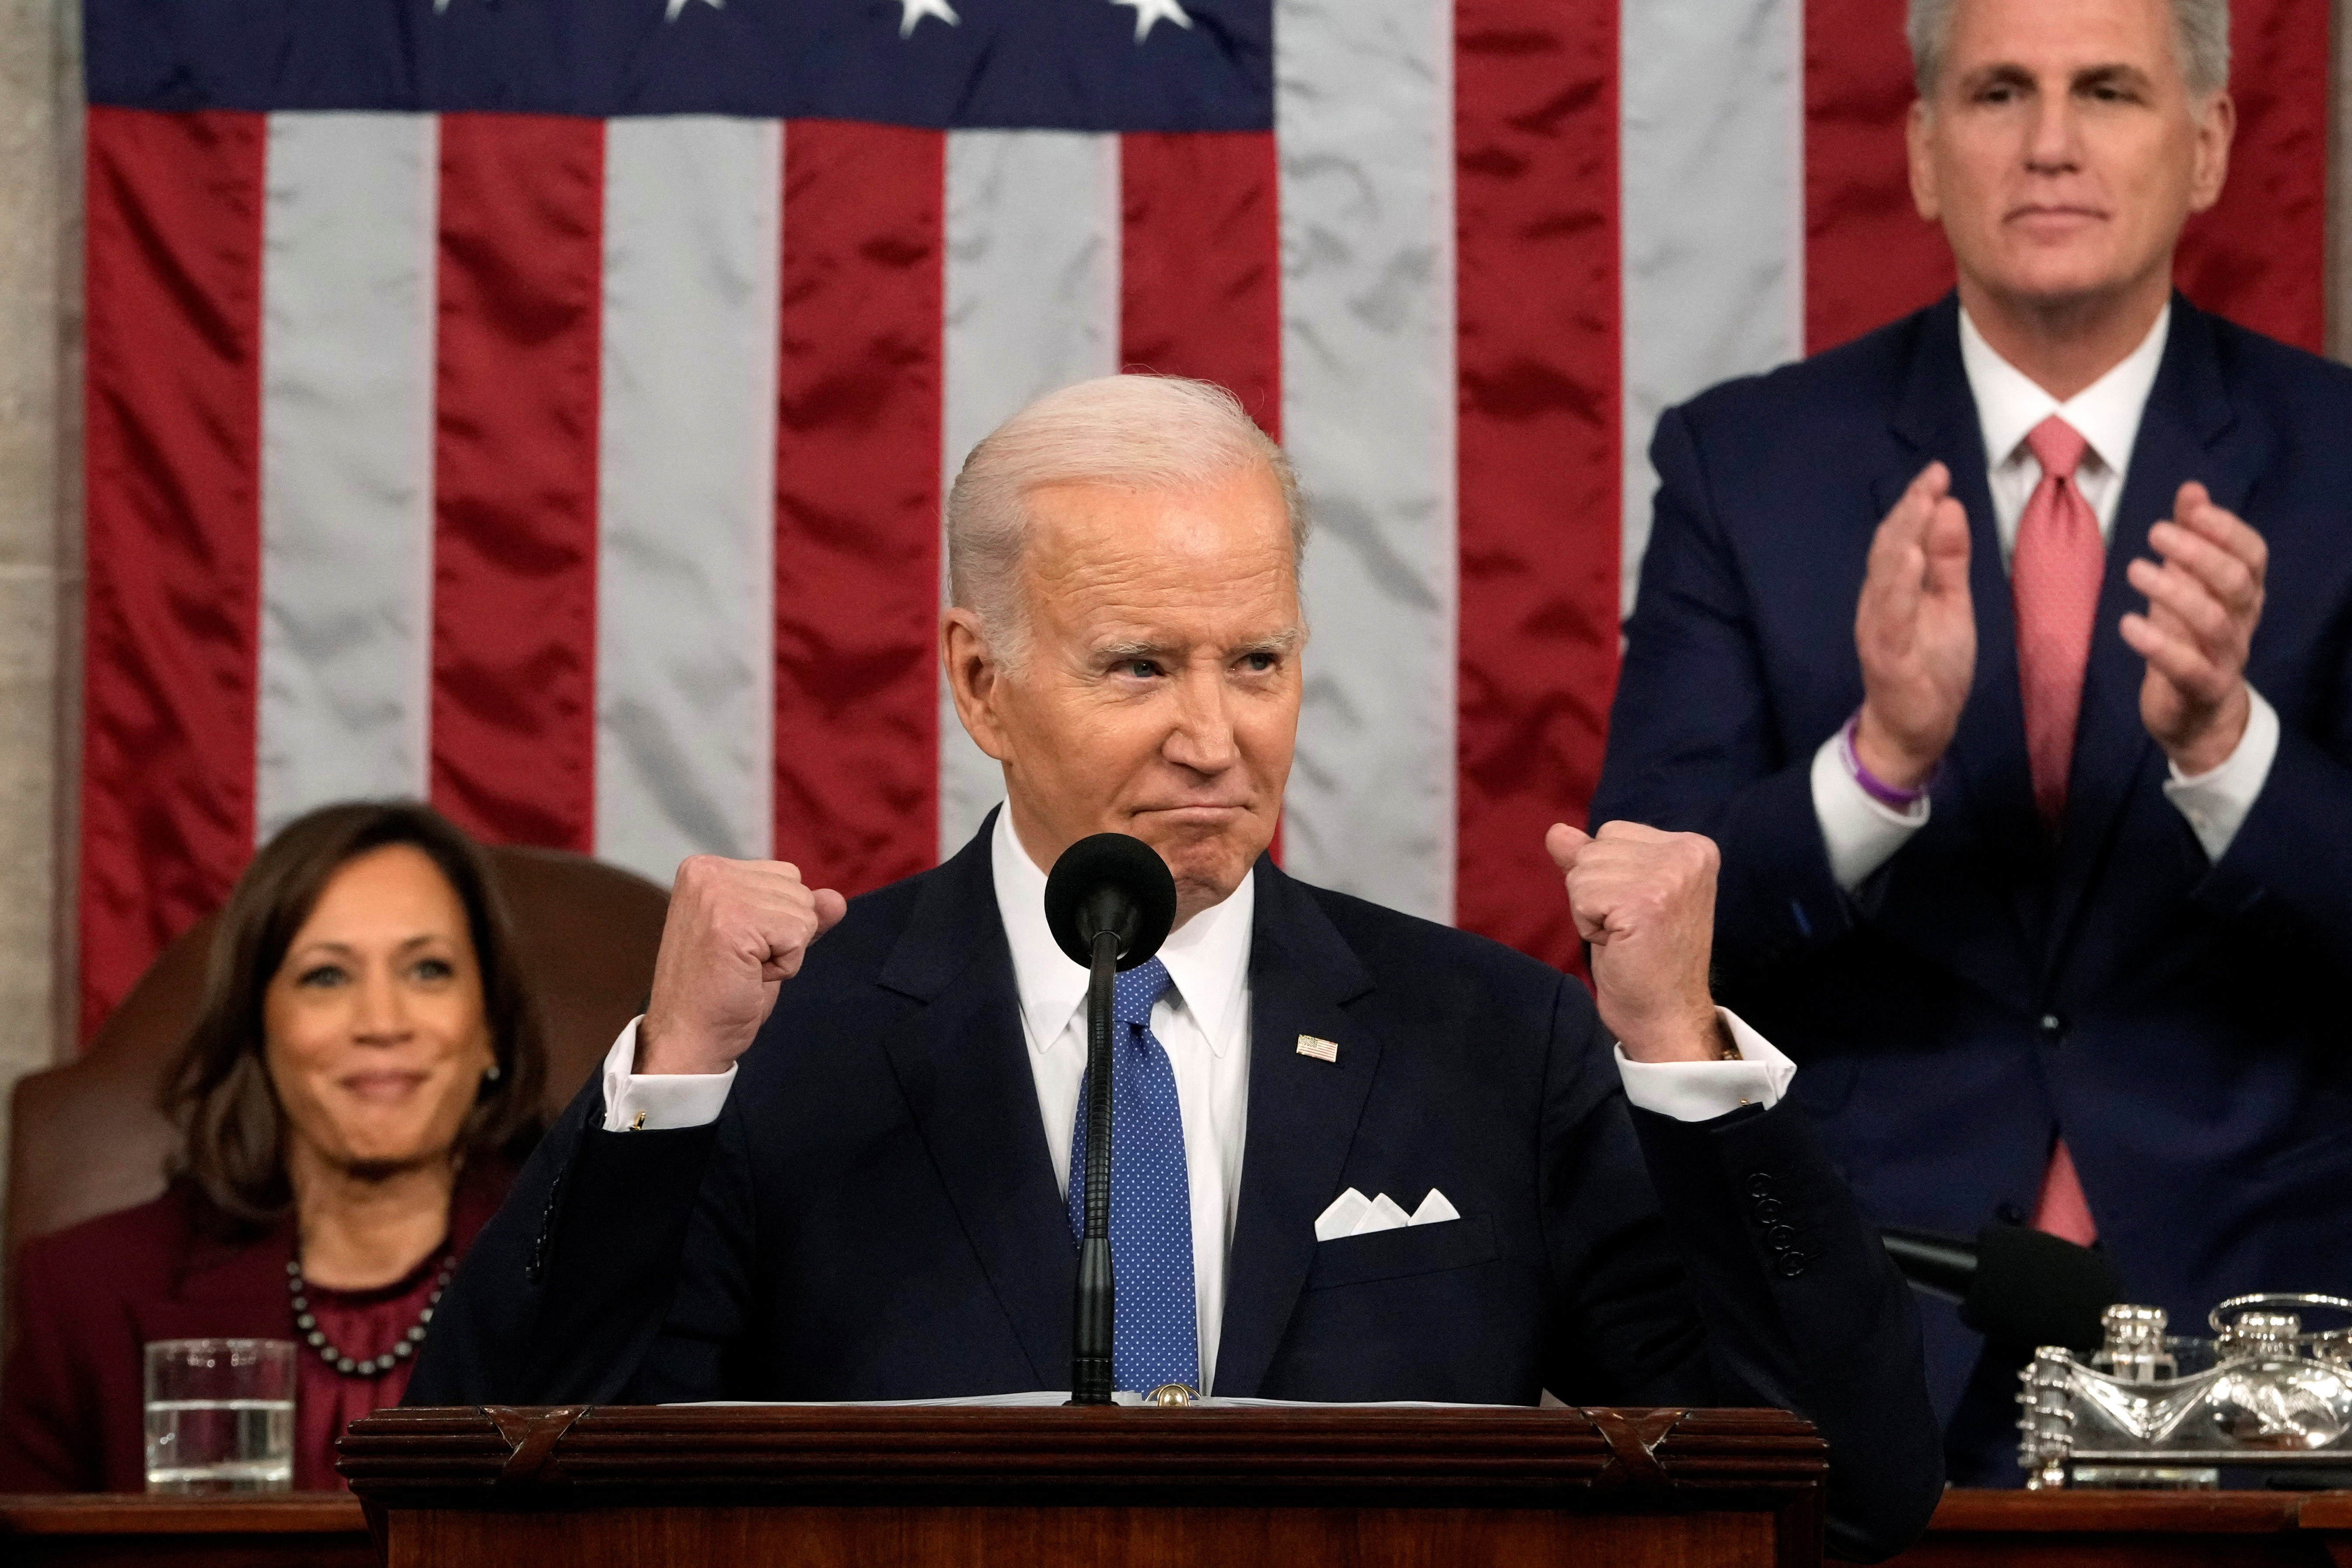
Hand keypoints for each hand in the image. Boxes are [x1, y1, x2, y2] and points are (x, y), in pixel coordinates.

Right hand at [638, 856, 847, 1075]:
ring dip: (784, 951)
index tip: (739, 947)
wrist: (687, 1037)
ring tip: (743, 969)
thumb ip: (798, 914)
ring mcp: (718, 894)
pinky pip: (798, 936)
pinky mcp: (733, 922)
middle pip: (798, 890)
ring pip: (803, 913)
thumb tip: (836, 900)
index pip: (786, 876)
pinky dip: (785, 966)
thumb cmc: (721, 994)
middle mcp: (708, 871)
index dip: (776, 921)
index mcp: (707, 868)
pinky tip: (748, 977)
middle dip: (783, 934)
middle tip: (741, 962)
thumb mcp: (766, 942)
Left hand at [1545, 821, 1726, 1062]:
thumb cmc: (1646, 960)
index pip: (1612, 832)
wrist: (1668, 1015)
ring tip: (1623, 937)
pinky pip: (1581, 895)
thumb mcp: (1619, 896)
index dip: (1609, 876)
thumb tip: (1555, 832)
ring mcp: (1669, 876)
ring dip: (1590, 909)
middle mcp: (1688, 853)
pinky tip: (1617, 944)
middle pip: (1595, 848)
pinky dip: (1587, 925)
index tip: (1638, 911)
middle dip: (1596, 891)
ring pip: (1582, 871)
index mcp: (1691, 846)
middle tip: (1629, 928)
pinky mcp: (1645, 901)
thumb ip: (1593, 859)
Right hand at [1853, 462, 1974, 788]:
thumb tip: (1949, 507)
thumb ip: (1948, 560)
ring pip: (1884, 578)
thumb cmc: (1932, 665)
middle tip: (1931, 479)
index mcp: (1895, 588)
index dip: (1917, 504)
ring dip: (1901, 540)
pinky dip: (1898, 588)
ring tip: (1919, 506)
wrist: (1916, 729)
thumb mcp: (1950, 604)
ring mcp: (1880, 629)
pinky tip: (1909, 561)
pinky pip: (1891, 618)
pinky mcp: (1887, 657)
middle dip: (1909, 511)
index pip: (1902, 538)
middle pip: (1888, 549)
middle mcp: (1879, 603)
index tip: (1938, 472)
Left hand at [2121, 482, 2264, 775]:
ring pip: (2214, 621)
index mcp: (2243, 595)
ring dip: (2174, 592)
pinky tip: (2128, 623)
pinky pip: (2187, 667)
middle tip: (2156, 532)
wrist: (2198, 717)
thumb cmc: (2190, 640)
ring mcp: (2226, 658)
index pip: (2253, 555)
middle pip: (2236, 582)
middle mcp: (2242, 623)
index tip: (2194, 510)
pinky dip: (2157, 644)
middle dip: (2199, 553)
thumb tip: (2192, 489)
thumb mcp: (2188, 587)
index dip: (2228, 530)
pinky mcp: (2202, 690)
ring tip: (2135, 568)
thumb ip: (2193, 539)